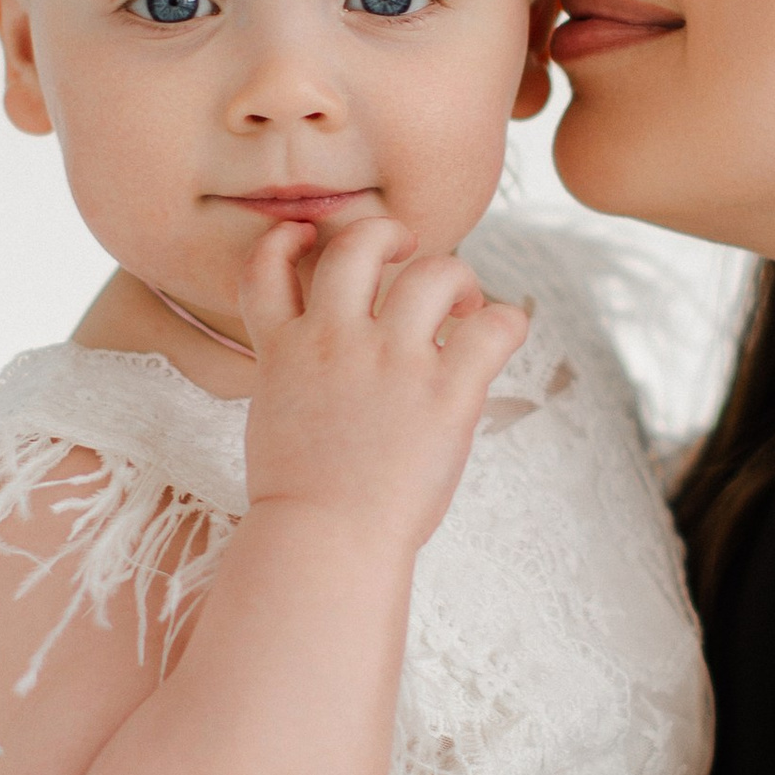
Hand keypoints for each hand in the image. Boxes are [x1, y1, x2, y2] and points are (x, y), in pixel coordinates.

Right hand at [238, 214, 529, 557]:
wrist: (324, 541)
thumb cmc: (302, 503)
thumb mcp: (274, 427)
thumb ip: (297, 385)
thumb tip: (330, 379)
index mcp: (286, 352)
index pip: (266, 267)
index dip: (284, 239)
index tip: (305, 237)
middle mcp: (335, 341)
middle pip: (358, 245)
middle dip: (385, 233)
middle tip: (406, 251)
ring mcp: (391, 361)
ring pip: (433, 271)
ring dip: (455, 275)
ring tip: (462, 304)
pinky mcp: (445, 390)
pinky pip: (493, 328)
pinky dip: (508, 321)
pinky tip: (503, 334)